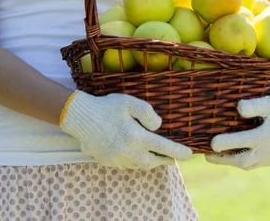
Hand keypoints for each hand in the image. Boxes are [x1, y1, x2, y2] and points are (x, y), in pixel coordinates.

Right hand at [60, 90, 191, 168]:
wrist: (80, 117)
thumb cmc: (106, 106)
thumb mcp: (130, 102)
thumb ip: (148, 113)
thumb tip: (158, 126)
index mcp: (137, 137)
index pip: (164, 148)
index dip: (179, 152)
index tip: (190, 154)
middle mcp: (129, 152)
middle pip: (153, 162)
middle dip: (165, 160)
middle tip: (172, 157)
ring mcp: (117, 159)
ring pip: (139, 165)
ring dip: (149, 161)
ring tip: (154, 155)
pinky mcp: (107, 161)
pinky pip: (126, 164)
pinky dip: (134, 160)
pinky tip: (134, 152)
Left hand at [205, 89, 269, 170]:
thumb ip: (255, 105)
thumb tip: (238, 108)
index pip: (246, 141)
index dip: (229, 143)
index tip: (212, 143)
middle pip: (244, 160)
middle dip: (224, 158)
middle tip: (207, 155)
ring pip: (249, 164)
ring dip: (230, 161)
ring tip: (212, 156)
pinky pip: (255, 164)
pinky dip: (241, 161)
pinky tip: (228, 155)